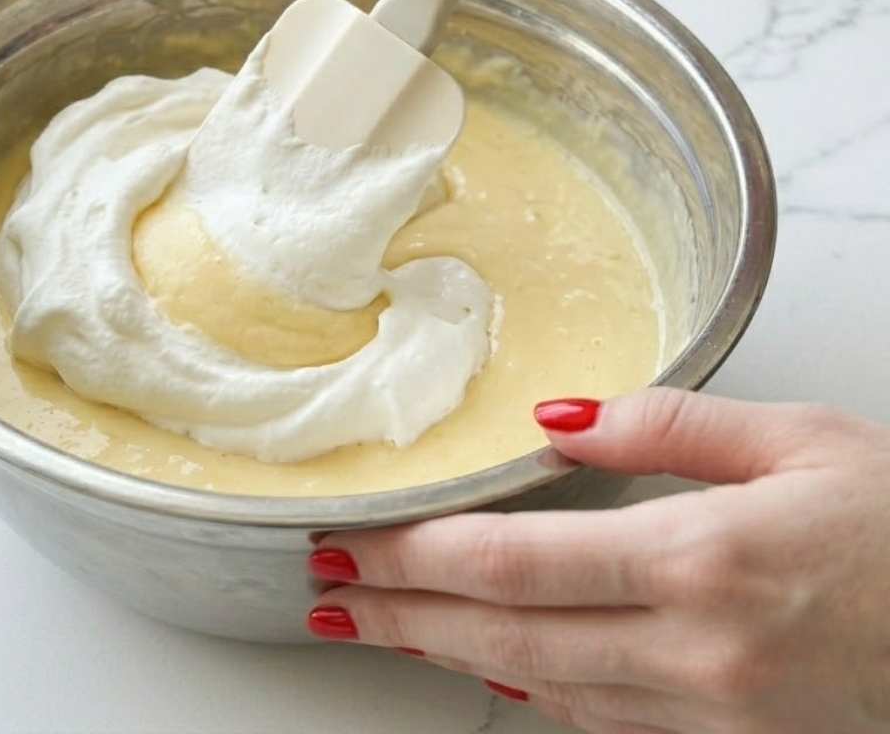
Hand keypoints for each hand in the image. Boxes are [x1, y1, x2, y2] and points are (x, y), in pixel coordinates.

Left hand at [306, 388, 889, 732]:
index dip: (415, 556)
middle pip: (506, 634)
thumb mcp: (794, 439)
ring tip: (381, 625)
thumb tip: (556, 423)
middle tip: (331, 590)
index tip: (352, 542)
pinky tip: (492, 668)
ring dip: (450, 653)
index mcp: (703, 560)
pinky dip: (533, 688)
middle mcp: (697, 651)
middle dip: (403, 611)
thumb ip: (665, 424)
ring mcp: (714, 711)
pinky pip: (605, 719)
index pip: (514, 563)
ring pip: (543, 685)